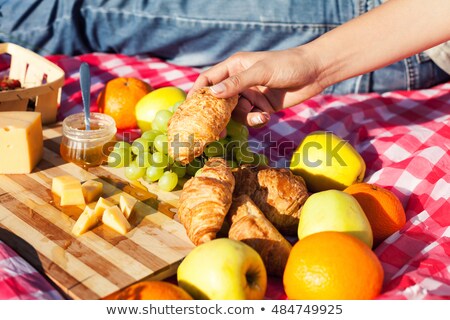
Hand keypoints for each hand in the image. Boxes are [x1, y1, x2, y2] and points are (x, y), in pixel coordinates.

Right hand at [189, 46, 325, 126]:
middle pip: (219, 101)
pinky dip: (256, 120)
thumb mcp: (261, 71)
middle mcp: (238, 81)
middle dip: (218, 116)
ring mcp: (250, 95)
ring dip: (246, 118)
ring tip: (260, 116)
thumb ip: (237, 83)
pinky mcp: (261, 106)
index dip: (197, 93)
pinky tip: (267, 116)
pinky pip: (250, 118)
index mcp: (234, 67)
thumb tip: (212, 95)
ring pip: (235, 113)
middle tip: (217, 132)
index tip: (189, 110)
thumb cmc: (287, 64)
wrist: (314, 72)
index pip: (208, 80)